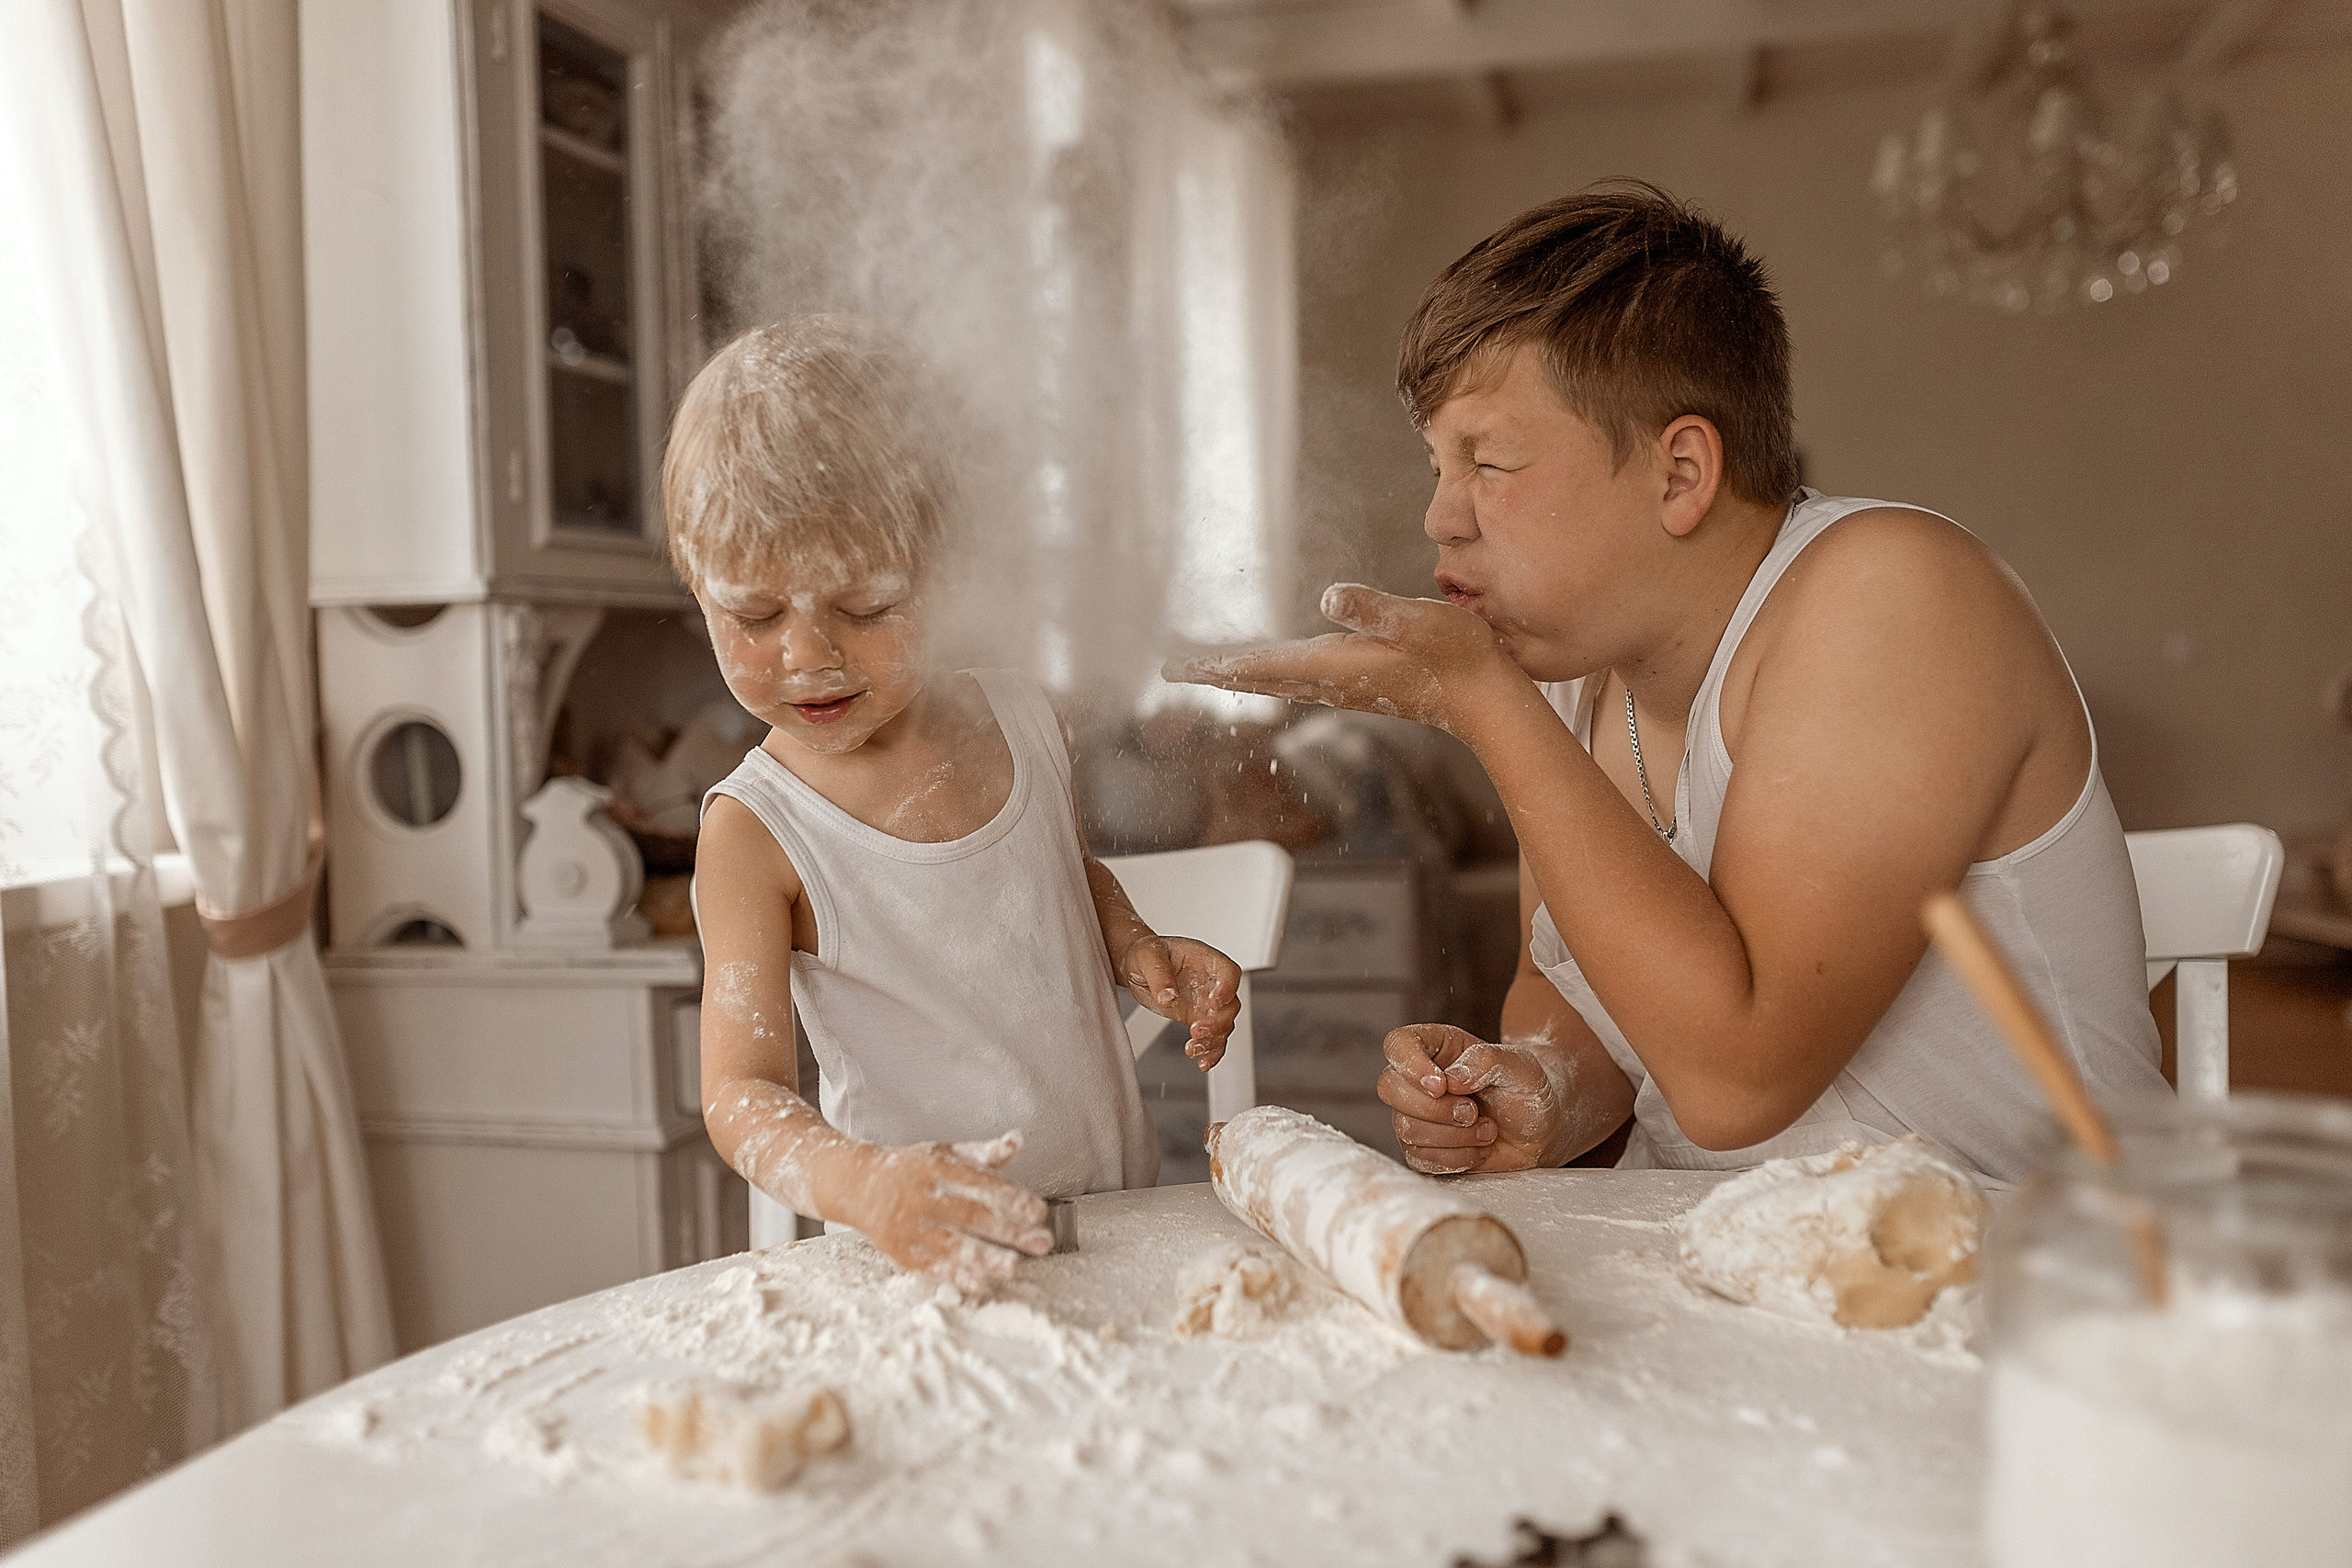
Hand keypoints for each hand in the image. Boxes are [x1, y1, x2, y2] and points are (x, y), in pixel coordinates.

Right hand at [828, 1130, 1053, 1290]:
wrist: (858, 1184)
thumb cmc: (913, 1169)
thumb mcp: (947, 1153)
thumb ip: (984, 1153)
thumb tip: (1018, 1141)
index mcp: (938, 1167)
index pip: (980, 1184)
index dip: (1010, 1198)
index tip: (1039, 1211)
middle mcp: (923, 1196)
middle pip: (970, 1216)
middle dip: (1008, 1231)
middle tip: (1042, 1242)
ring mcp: (909, 1226)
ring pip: (951, 1244)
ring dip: (985, 1257)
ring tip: (1014, 1267)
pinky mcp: (900, 1251)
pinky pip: (930, 1265)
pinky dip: (955, 1275)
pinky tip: (980, 1282)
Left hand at [1120, 936, 1241, 1070]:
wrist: (1138, 967)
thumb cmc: (1147, 953)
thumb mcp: (1147, 956)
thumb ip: (1158, 975)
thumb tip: (1167, 996)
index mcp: (1206, 960)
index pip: (1228, 973)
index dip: (1227, 988)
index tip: (1214, 1002)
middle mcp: (1212, 983)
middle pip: (1229, 1005)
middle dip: (1217, 1022)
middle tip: (1197, 1031)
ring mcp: (1206, 1003)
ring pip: (1223, 1025)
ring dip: (1213, 1040)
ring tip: (1194, 1049)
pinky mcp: (1197, 1019)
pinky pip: (1212, 1038)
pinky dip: (1210, 1051)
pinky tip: (1202, 1061)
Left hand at [1164, 583, 1518, 735]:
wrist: (1487, 698)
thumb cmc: (1458, 655)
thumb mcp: (1419, 620)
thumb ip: (1374, 609)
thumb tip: (1329, 596)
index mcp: (1334, 666)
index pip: (1259, 667)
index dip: (1216, 665)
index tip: (1176, 669)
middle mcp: (1331, 681)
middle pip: (1258, 678)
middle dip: (1215, 673)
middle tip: (1173, 670)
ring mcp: (1345, 684)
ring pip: (1277, 681)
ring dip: (1240, 675)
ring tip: (1209, 668)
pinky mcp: (1361, 681)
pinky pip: (1299, 678)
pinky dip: (1271, 673)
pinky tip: (1273, 669)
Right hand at [1378, 1024, 1564, 1174]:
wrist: (1539, 1130)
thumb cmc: (1526, 1089)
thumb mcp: (1518, 1065)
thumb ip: (1486, 1061)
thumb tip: (1451, 1079)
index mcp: (1436, 1047)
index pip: (1397, 1045)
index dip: (1410, 1065)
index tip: (1442, 1085)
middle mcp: (1417, 1079)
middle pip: (1390, 1088)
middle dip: (1437, 1109)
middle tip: (1474, 1112)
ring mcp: (1415, 1116)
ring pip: (1406, 1128)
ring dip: (1455, 1136)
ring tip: (1487, 1130)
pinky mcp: (1422, 1149)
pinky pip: (1420, 1159)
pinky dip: (1456, 1158)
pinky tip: (1479, 1149)